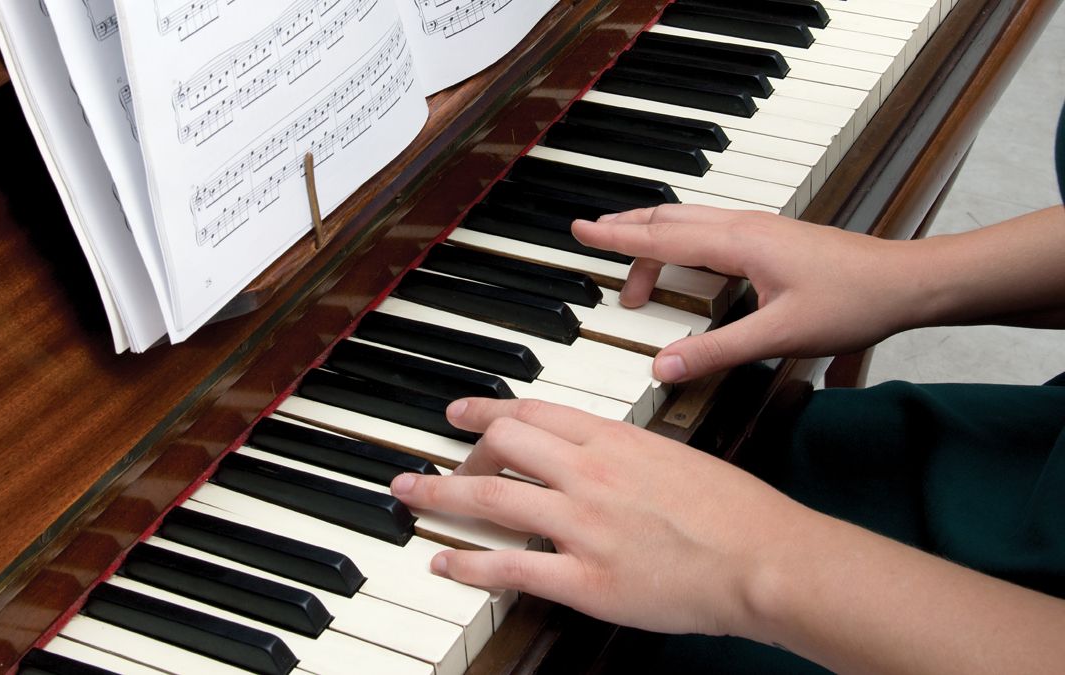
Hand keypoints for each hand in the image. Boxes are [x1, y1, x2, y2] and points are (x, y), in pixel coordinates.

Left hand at [389, 397, 816, 637]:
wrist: (765, 558)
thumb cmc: (737, 512)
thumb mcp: (677, 457)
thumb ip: (628, 453)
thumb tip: (596, 453)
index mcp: (615, 439)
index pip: (534, 411)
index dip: (487, 409)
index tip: (461, 412)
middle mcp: (590, 473)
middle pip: (503, 445)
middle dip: (462, 453)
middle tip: (439, 464)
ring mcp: (583, 525)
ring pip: (492, 499)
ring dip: (441, 495)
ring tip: (410, 493)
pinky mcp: (586, 578)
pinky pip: (510, 566)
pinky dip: (468, 564)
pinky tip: (444, 563)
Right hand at [572, 205, 925, 381]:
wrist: (908, 283)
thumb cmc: (854, 301)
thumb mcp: (780, 335)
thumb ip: (718, 351)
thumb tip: (664, 366)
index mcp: (739, 242)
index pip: (661, 237)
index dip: (617, 237)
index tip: (582, 230)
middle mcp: (745, 227)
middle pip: (670, 221)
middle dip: (628, 229)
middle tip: (594, 238)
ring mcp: (760, 230)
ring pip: (691, 223)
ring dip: (655, 236)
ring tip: (631, 258)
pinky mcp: (773, 240)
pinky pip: (710, 231)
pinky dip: (682, 241)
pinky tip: (685, 261)